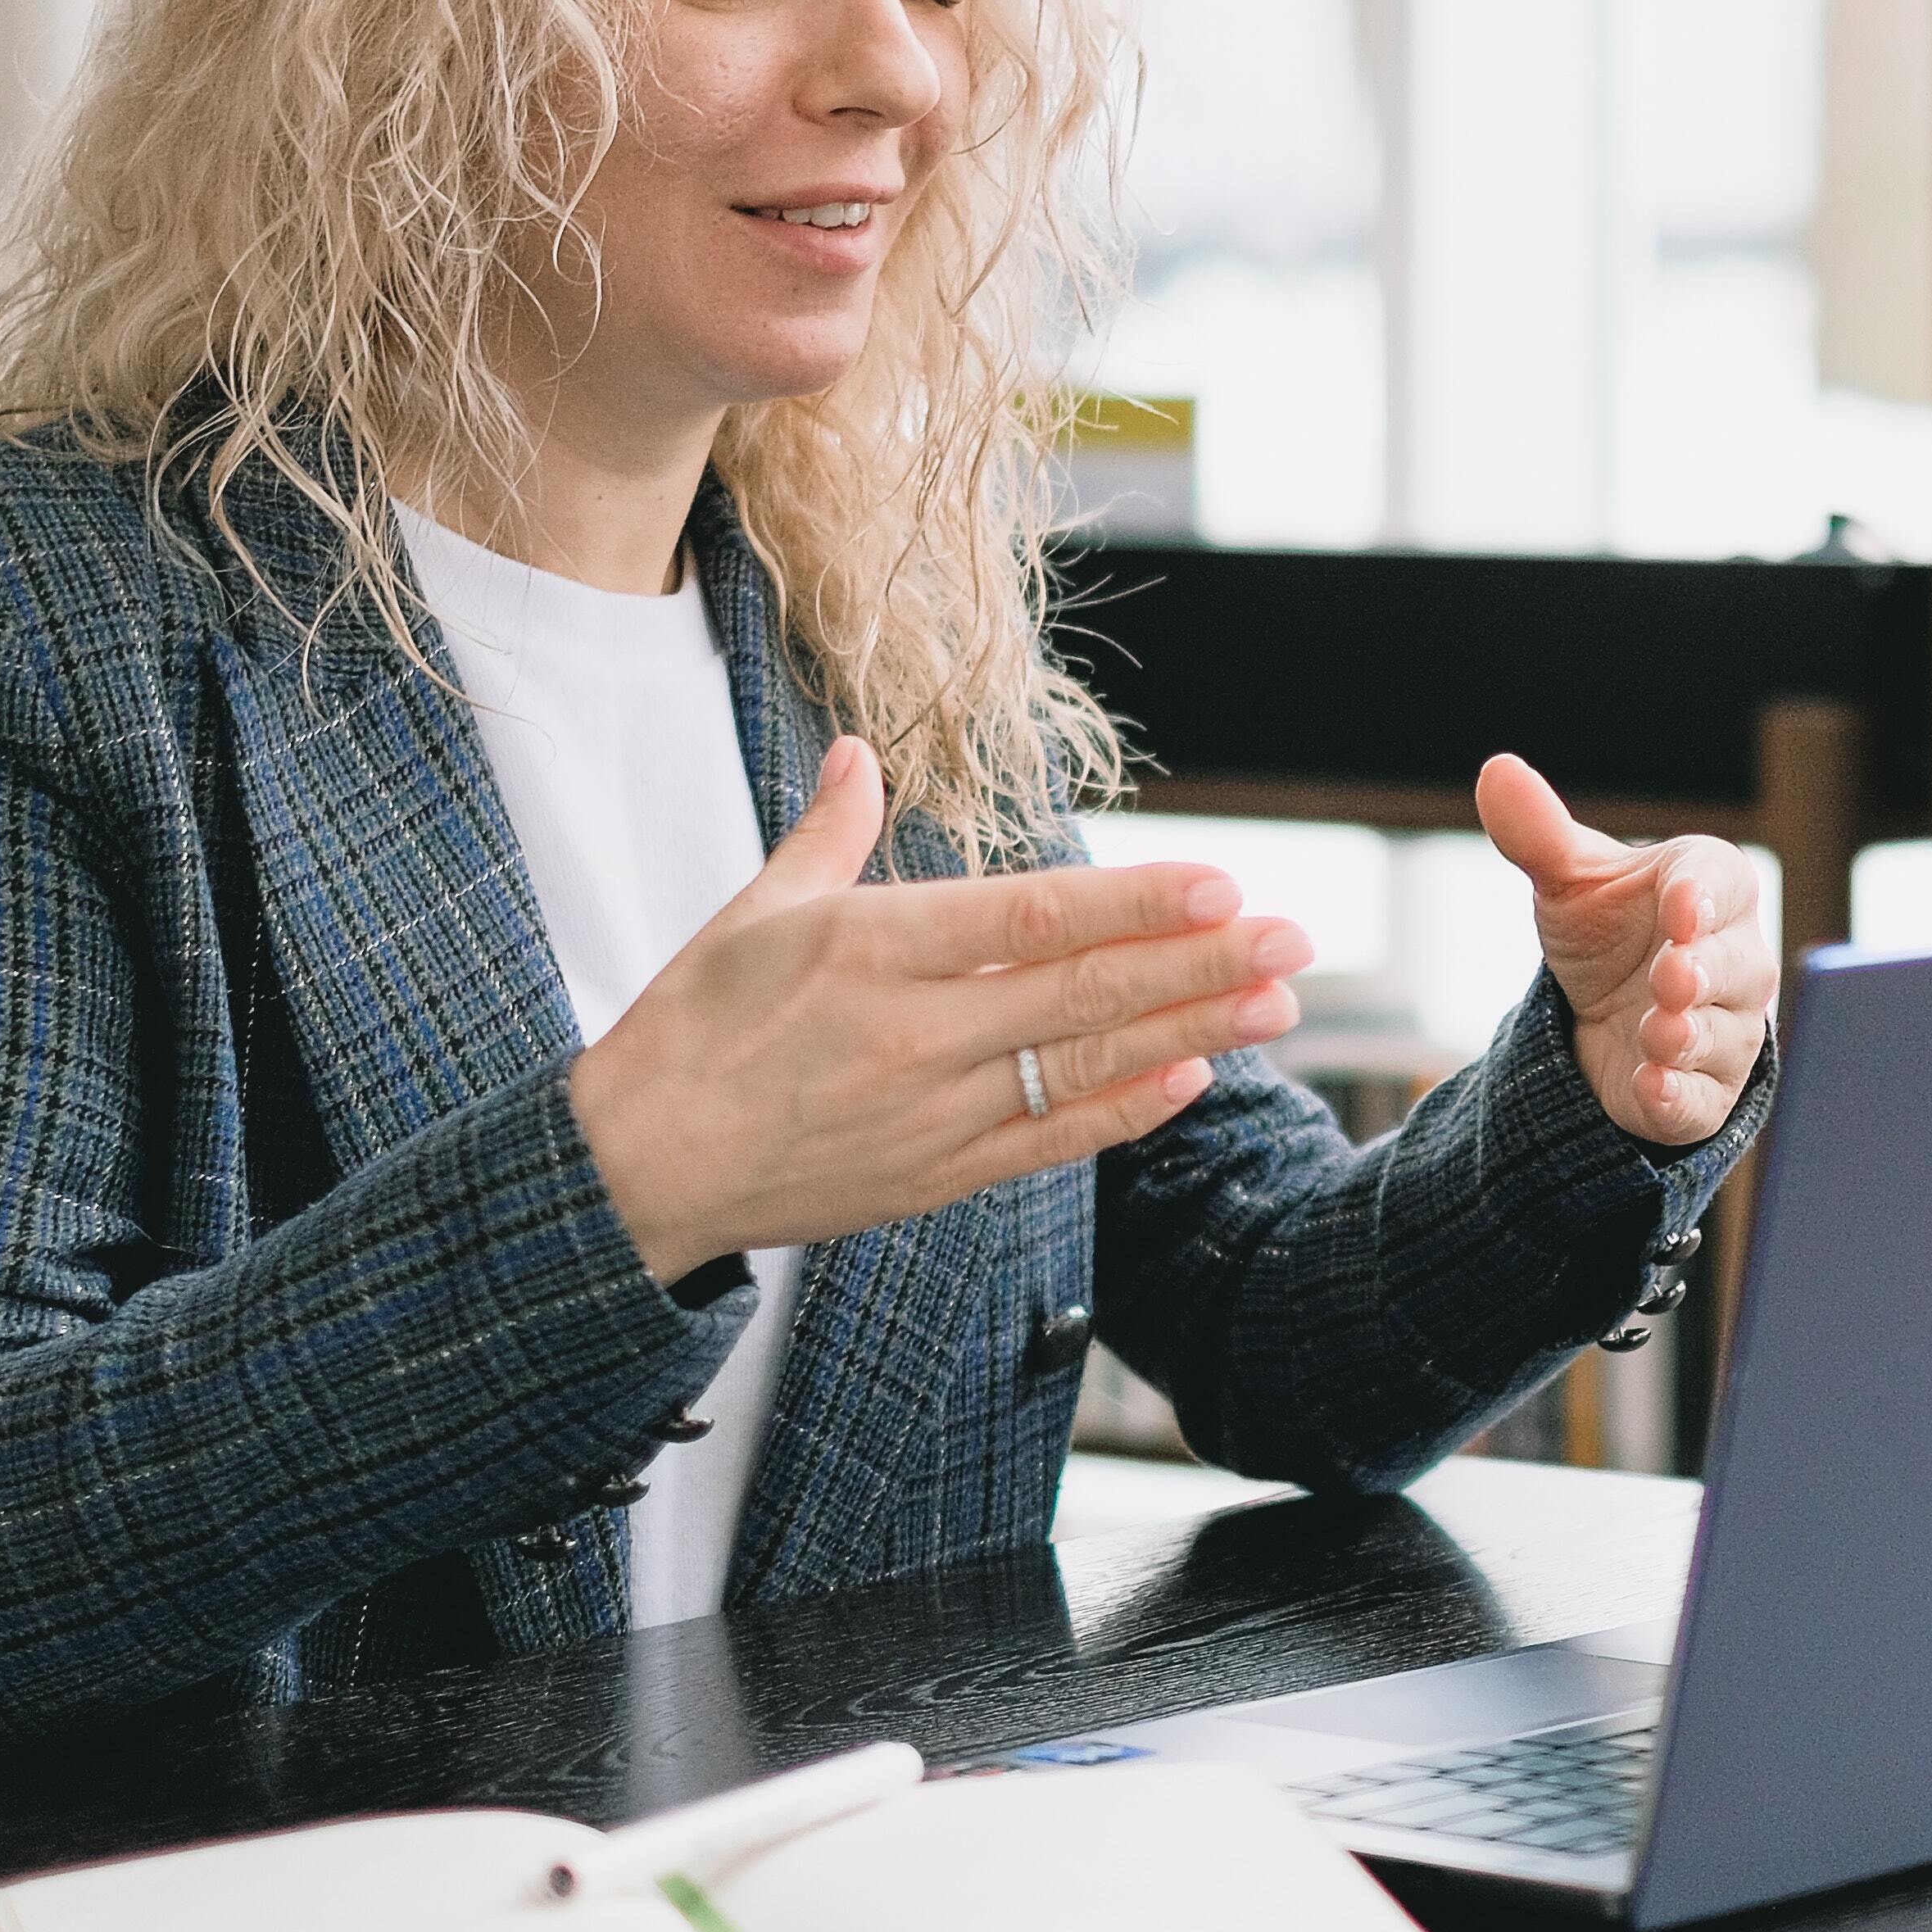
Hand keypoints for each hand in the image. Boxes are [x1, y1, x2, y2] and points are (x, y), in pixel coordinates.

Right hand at [563, 738, 1312, 1281]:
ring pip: (1084, 1065)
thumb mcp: (749, 914)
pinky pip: (1048, 1139)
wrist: (636, 1171)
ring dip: (1191, 1032)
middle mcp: (912, 1033)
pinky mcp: (935, 1177)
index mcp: (869, 950)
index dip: (1134, 902)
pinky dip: (1124, 1111)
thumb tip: (858, 754)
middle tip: (1295, 936)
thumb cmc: (688, 1031)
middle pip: (1083, 992)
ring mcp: (930, 1112)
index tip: (1220, 882)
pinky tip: (1193, 1077)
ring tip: (1276, 1002)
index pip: (1029, 919)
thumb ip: (827, 834)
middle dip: (1200, 962)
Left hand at [1475, 753, 1772, 1147]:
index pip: (1721, 882)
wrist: (1602, 1018)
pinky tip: (1652, 1087)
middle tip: (1671, 974)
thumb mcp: (1569, 883)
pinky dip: (1679, 1096)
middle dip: (1704, 971)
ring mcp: (1726, 1031)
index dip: (1704, 895)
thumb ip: (1539, 833)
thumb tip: (1497, 771)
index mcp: (1709, 890)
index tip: (1681, 904)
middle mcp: (1734, 960)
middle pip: (1736, 964)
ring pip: (1724, 1035)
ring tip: (1657, 1032)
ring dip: (1691, 1035)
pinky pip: (1703, 1100)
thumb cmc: (1607, 934)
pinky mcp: (1704, 1095)